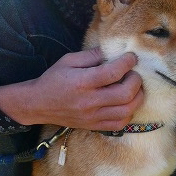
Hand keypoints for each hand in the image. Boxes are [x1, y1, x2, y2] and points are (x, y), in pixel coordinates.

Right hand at [0, 48, 143, 130]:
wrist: (38, 105)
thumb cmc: (53, 79)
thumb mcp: (69, 60)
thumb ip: (92, 55)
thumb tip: (113, 50)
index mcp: (82, 82)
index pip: (113, 72)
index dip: (128, 63)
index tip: (131, 57)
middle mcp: (89, 101)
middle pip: (125, 94)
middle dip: (136, 81)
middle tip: (134, 73)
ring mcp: (93, 116)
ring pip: (127, 111)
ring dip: (136, 98)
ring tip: (133, 88)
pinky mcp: (94, 126)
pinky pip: (120, 124)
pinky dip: (128, 113)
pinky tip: (126, 103)